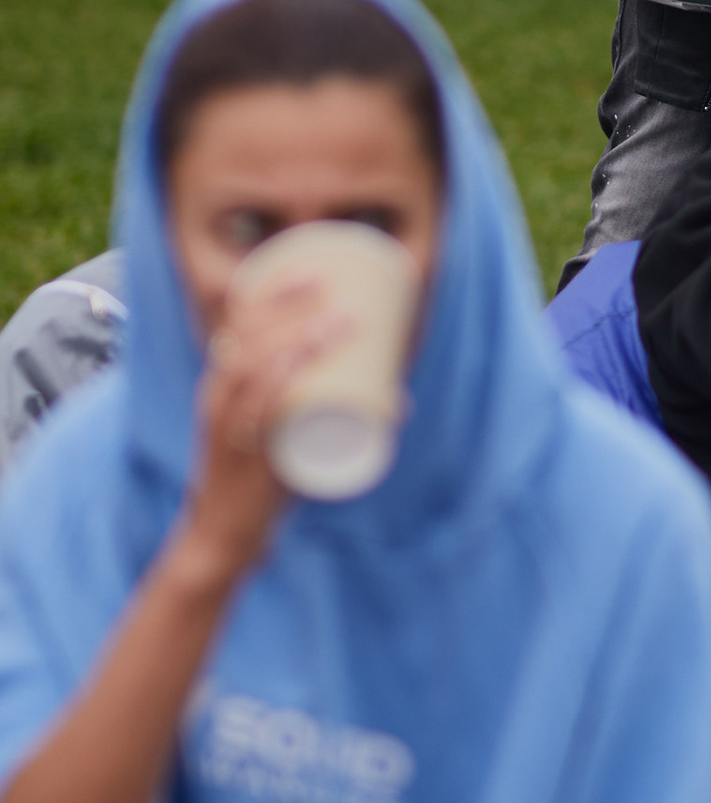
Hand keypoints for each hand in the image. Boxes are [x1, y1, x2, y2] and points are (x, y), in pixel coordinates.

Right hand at [173, 270, 347, 587]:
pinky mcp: (239, 451)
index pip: (238, 322)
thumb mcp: (294, 434)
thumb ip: (341, 414)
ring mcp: (226, 421)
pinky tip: (297, 359)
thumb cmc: (263, 481)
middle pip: (247, 331)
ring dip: (296, 334)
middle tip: (332, 283)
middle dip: (288, 300)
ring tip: (340, 320)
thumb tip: (400, 400)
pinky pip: (252, 406)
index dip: (272, 289)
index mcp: (223, 381)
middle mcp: (218, 393)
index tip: (314, 268)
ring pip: (253, 362)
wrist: (226, 534)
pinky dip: (276, 378)